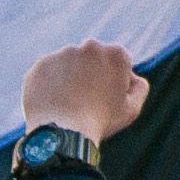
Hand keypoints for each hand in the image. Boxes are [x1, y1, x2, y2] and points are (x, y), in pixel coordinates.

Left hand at [20, 41, 147, 141]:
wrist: (62, 132)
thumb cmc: (101, 121)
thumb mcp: (132, 108)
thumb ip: (139, 87)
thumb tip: (132, 77)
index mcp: (116, 54)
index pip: (117, 62)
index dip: (114, 81)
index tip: (107, 98)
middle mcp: (89, 47)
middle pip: (92, 60)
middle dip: (91, 74)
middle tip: (87, 101)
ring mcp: (62, 55)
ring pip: (68, 65)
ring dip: (69, 79)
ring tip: (68, 106)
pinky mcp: (40, 66)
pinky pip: (47, 75)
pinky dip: (49, 87)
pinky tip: (53, 105)